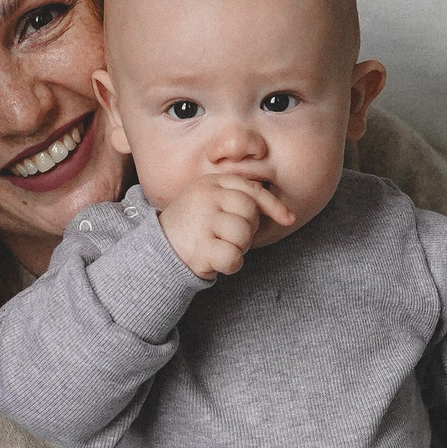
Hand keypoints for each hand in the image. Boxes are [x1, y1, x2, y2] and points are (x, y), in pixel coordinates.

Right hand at [160, 172, 294, 280]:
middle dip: (248, 228)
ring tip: (220, 246)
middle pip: (250, 212)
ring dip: (239, 247)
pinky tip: (217, 261)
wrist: (158, 249)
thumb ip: (242, 199)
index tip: (288, 219)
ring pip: (243, 235)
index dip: (274, 206)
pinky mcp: (198, 247)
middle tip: (229, 236)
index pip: (251, 190)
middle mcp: (205, 197)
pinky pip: (233, 257)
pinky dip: (231, 265)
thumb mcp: (213, 201)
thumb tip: (288, 215)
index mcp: (210, 182)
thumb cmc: (195, 226)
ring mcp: (200, 221)